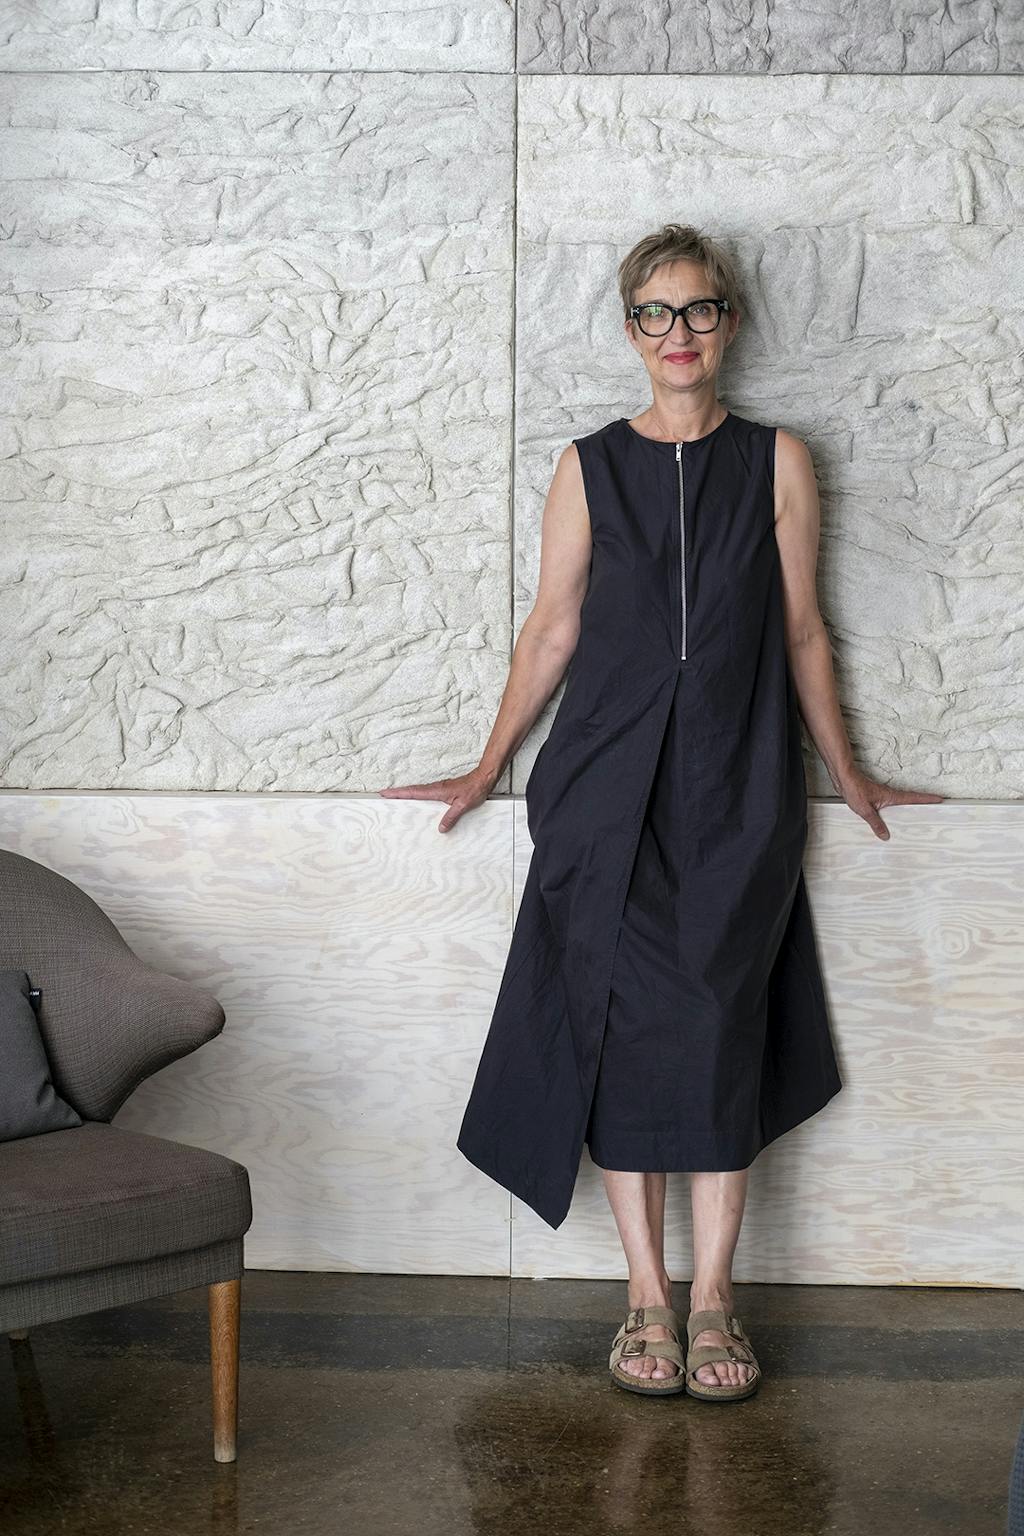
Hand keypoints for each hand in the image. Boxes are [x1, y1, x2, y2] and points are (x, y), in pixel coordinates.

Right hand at [378, 768, 496, 832]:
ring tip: (394, 799)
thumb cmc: (474, 789)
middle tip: (383, 795)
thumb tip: (441, 828)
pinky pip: (425, 793)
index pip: (413, 792)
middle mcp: (435, 788)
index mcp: (436, 791)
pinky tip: (416, 801)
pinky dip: (416, 795)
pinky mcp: (443, 791)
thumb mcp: (463, 805)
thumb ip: (451, 816)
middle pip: (411, 790)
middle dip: (397, 793)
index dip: (398, 793)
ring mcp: (438, 789)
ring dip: (405, 793)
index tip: (385, 793)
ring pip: (417, 791)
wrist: (483, 779)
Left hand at [836, 767, 945, 840]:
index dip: (926, 799)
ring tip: (919, 816)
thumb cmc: (854, 790)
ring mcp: (884, 796)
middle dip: (923, 803)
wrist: (844, 779)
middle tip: (936, 807)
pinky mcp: (876, 797)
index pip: (913, 798)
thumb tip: (885, 836)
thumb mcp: (865, 810)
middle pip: (910, 800)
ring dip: (910, 807)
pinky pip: (891, 805)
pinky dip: (896, 810)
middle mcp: (890, 795)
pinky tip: (893, 818)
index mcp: (891, 796)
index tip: (940, 798)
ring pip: (901, 803)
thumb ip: (876, 823)